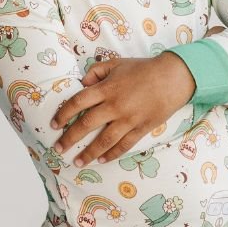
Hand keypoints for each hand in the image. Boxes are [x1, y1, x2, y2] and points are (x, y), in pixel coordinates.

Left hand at [51, 53, 196, 165]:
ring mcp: (129, 119)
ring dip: (89, 153)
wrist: (173, 78)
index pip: (78, 102)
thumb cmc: (144, 69)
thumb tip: (82, 84)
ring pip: (105, 140)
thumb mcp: (117, 63)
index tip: (54, 124)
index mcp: (107, 88)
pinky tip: (102, 160)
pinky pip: (125, 145)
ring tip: (78, 162)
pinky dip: (113, 154)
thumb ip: (96, 72)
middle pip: (87, 124)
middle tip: (59, 148)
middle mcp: (115, 106)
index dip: (63, 114)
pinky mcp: (142, 128)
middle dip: (70, 138)